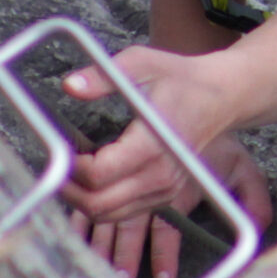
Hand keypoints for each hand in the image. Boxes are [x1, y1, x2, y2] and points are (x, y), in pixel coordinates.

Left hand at [60, 45, 272, 277]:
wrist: (221, 96)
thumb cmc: (180, 78)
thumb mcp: (141, 64)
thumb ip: (103, 76)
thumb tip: (70, 86)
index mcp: (153, 143)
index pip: (99, 173)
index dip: (70, 166)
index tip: (61, 148)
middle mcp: (161, 174)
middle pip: (99, 204)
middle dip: (69, 190)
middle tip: (55, 167)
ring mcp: (165, 189)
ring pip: (109, 213)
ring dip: (81, 200)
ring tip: (69, 173)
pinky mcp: (166, 195)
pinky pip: (123, 212)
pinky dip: (100, 203)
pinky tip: (91, 180)